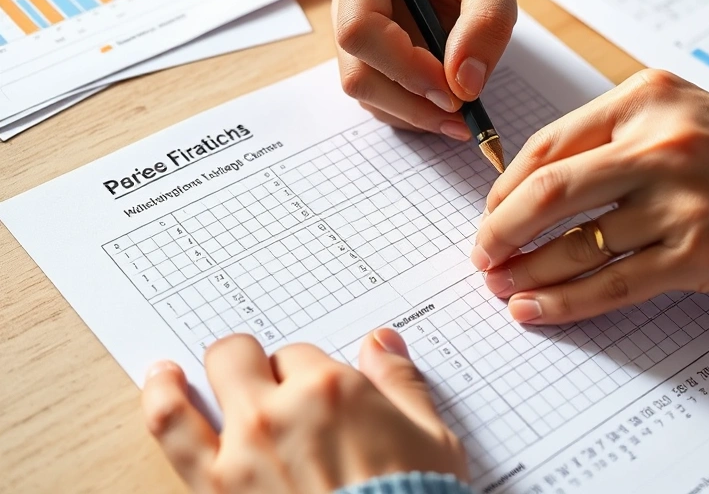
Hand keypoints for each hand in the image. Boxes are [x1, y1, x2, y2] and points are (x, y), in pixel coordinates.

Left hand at [141, 330, 466, 492]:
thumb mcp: (432, 440)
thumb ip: (402, 383)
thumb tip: (383, 343)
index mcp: (335, 391)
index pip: (302, 356)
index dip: (305, 373)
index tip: (312, 395)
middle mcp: (283, 410)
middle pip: (251, 358)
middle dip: (257, 365)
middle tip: (267, 385)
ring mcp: (243, 446)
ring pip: (210, 377)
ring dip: (204, 368)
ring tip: (180, 368)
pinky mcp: (215, 484)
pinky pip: (173, 427)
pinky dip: (161, 397)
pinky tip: (162, 383)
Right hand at [332, 0, 516, 139]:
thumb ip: (487, 22)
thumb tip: (463, 83)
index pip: (361, 26)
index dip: (404, 66)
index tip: (451, 90)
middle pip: (357, 70)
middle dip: (411, 101)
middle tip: (460, 114)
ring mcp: (353, 35)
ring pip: (366, 94)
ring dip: (414, 113)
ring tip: (459, 112)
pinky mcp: (365, 62)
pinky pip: (378, 102)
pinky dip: (413, 114)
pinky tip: (443, 106)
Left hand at [472, 70, 708, 324]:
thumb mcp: (688, 120)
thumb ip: (619, 140)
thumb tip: (539, 187)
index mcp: (650, 98)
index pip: (550, 144)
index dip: (505, 187)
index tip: (490, 214)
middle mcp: (662, 142)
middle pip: (550, 191)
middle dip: (500, 230)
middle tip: (481, 257)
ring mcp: (682, 199)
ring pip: (577, 242)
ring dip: (527, 271)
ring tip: (502, 288)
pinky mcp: (700, 253)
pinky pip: (612, 283)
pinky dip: (565, 301)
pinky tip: (536, 309)